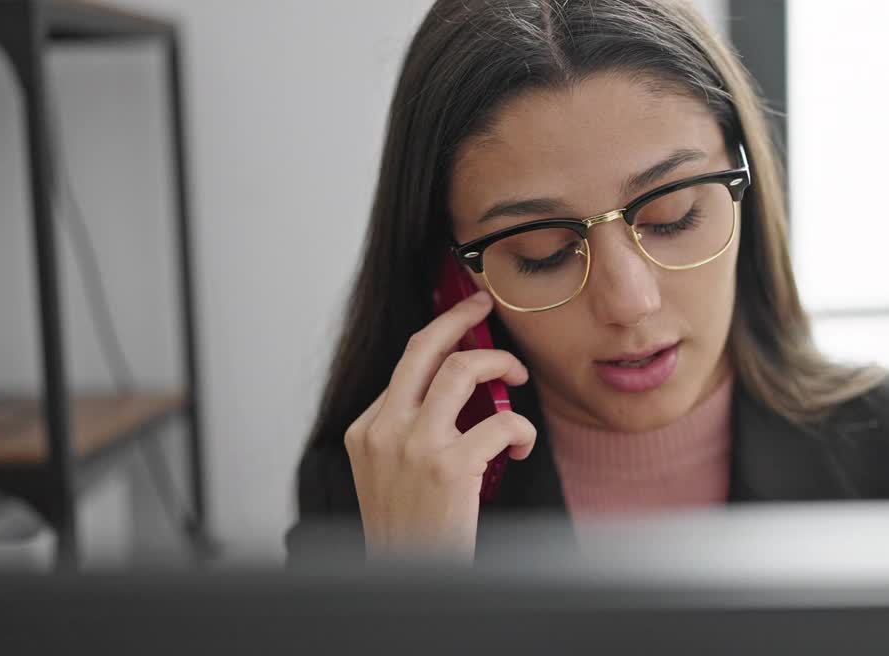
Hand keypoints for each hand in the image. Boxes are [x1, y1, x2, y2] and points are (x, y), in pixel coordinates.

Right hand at [343, 291, 534, 562]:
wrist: (407, 581)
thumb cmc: (407, 533)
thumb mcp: (388, 475)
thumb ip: (408, 433)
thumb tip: (452, 393)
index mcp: (366, 431)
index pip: (406, 364)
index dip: (439, 336)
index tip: (463, 319)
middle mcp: (384, 431)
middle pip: (425, 348)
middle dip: (459, 317)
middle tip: (484, 307)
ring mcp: (415, 447)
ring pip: (463, 370)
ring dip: (500, 365)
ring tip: (517, 378)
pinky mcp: (449, 468)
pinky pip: (501, 423)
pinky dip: (522, 430)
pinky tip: (520, 447)